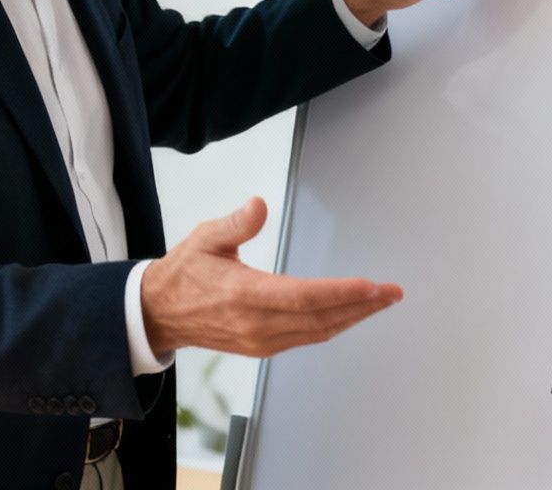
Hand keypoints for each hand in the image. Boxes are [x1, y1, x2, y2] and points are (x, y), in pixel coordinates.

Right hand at [140, 197, 402, 357]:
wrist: (159, 313)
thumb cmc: (184, 273)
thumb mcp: (204, 238)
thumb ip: (234, 223)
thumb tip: (258, 204)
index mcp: (243, 295)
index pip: (302, 297)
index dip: (340, 293)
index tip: (370, 286)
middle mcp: (256, 324)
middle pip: (320, 318)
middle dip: (361, 306)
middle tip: (392, 293)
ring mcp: (261, 340)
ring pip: (318, 332)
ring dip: (353, 317)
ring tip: (381, 302)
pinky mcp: (263, 346)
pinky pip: (307, 338)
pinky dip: (334, 325)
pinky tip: (351, 314)